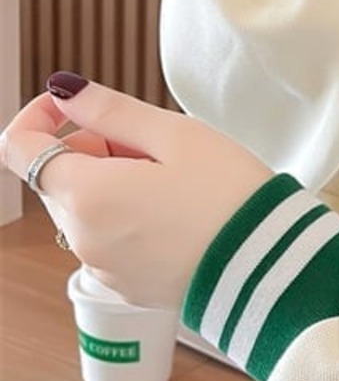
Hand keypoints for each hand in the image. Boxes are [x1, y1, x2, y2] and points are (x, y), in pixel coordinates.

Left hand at [0, 76, 272, 310]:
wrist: (272, 267)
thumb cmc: (231, 198)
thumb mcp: (177, 135)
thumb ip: (112, 111)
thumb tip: (67, 92)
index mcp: (87, 194)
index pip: (19, 147)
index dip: (39, 115)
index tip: (73, 104)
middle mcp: (82, 237)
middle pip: (57, 179)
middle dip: (89, 152)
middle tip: (150, 144)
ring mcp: (103, 268)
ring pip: (84, 211)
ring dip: (110, 186)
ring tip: (172, 181)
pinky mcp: (128, 288)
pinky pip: (109, 242)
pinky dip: (127, 220)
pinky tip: (176, 214)